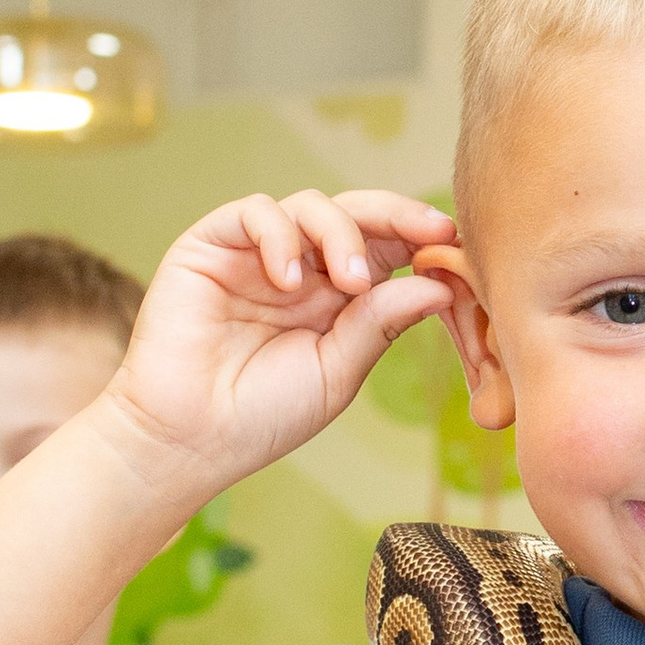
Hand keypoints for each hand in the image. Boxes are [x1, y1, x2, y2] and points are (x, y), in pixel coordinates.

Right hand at [102, 190, 458, 502]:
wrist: (190, 438)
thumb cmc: (263, 415)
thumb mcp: (339, 371)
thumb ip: (379, 323)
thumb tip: (437, 284)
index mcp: (337, 297)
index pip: (385, 248)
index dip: (419, 238)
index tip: (454, 244)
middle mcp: (301, 267)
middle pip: (356, 214)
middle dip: (397, 216)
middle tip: (429, 232)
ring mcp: (257, 253)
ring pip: (310, 206)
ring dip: (340, 234)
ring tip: (349, 282)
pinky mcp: (211, 244)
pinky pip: (255, 212)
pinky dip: (280, 236)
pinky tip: (291, 280)